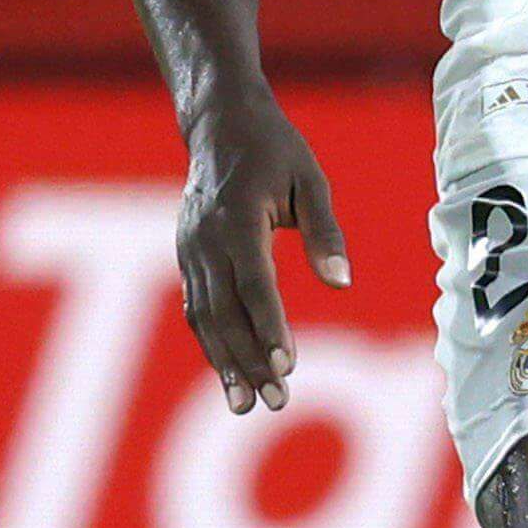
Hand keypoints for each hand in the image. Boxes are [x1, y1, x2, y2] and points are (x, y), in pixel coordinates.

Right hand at [174, 92, 349, 408]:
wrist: (218, 123)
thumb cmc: (273, 148)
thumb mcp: (310, 180)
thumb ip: (324, 231)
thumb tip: (341, 281)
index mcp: (237, 218)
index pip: (254, 284)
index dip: (269, 327)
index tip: (288, 365)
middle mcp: (206, 240)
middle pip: (225, 311)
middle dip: (249, 361)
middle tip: (275, 401)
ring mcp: (190, 249)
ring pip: (204, 317)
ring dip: (225, 363)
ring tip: (244, 405)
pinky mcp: (187, 256)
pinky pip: (197, 307)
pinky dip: (212, 342)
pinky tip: (229, 373)